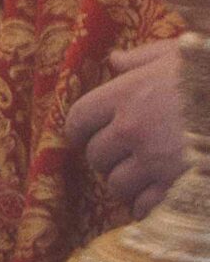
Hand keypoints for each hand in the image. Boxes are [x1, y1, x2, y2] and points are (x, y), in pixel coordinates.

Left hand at [68, 38, 184, 217]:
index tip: (89, 135)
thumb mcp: (182, 55)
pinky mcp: (178, 188)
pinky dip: (150, 205)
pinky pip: (145, 207)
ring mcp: (155, 162)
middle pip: (96, 156)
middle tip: (127, 158)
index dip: (81, 130)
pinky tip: (164, 196)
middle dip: (108, 159)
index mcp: (128, 94)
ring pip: (117, 185)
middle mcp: (133, 129)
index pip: (78, 119)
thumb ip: (143, 60)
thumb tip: (115, 61)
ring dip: (129, 184)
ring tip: (147, 177)